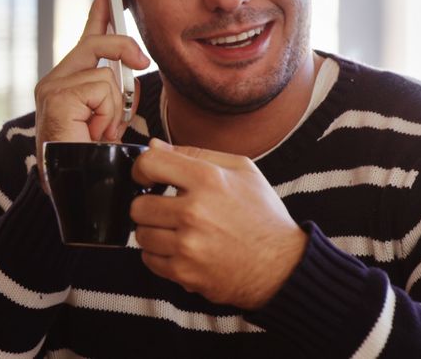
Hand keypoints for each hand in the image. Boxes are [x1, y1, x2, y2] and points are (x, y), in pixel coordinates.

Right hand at [34, 0, 149, 188]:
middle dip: (122, 48)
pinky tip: (92, 133)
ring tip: (98, 134)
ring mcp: (51, 89)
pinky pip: (101, 89)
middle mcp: (53, 83)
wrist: (77, 194)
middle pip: (95, 43)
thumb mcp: (111, 120)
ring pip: (105, 74)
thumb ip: (115, 92)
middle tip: (141, 62)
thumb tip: (134, 64)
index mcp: (66, 85)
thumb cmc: (93, 163)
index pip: (86, 41)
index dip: (98, 15)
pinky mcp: (55, 97)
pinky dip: (106, 114)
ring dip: (114, 109)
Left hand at [130, 139, 306, 309]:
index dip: (141, 169)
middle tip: (166, 210)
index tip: (147, 178)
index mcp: (208, 180)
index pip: (149, 164)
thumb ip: (195, 153)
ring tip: (176, 231)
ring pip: (140, 234)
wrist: (283, 267)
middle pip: (138, 205)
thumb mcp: (241, 170)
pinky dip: (160, 255)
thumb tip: (153, 146)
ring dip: (154, 232)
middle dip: (148, 206)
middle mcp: (194, 212)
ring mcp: (187, 245)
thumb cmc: (263, 216)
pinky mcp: (184, 273)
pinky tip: (180, 250)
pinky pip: (149, 260)